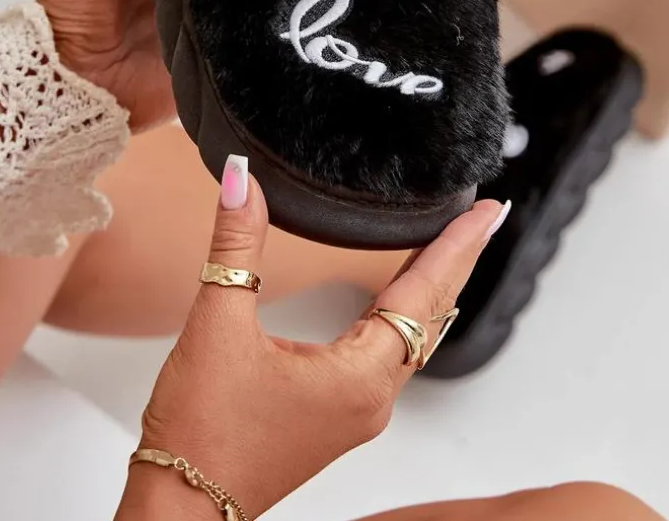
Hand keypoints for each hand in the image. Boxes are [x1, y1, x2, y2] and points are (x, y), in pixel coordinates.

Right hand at [119, 161, 506, 518]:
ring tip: (448, 247)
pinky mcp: (337, 415)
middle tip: (483, 217)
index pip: (425, 295)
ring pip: (412, 338)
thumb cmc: (203, 432)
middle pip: (432, 316)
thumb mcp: (217, 323)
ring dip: (432, 289)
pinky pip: (388, 355)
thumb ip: (236, 245)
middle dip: (458, 261)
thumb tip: (244, 180)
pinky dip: (403, 315)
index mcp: (359, 377)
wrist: (181, 507)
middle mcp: (370, 398)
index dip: (456, 245)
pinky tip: (397, 299)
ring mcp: (356, 410)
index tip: (488, 211)